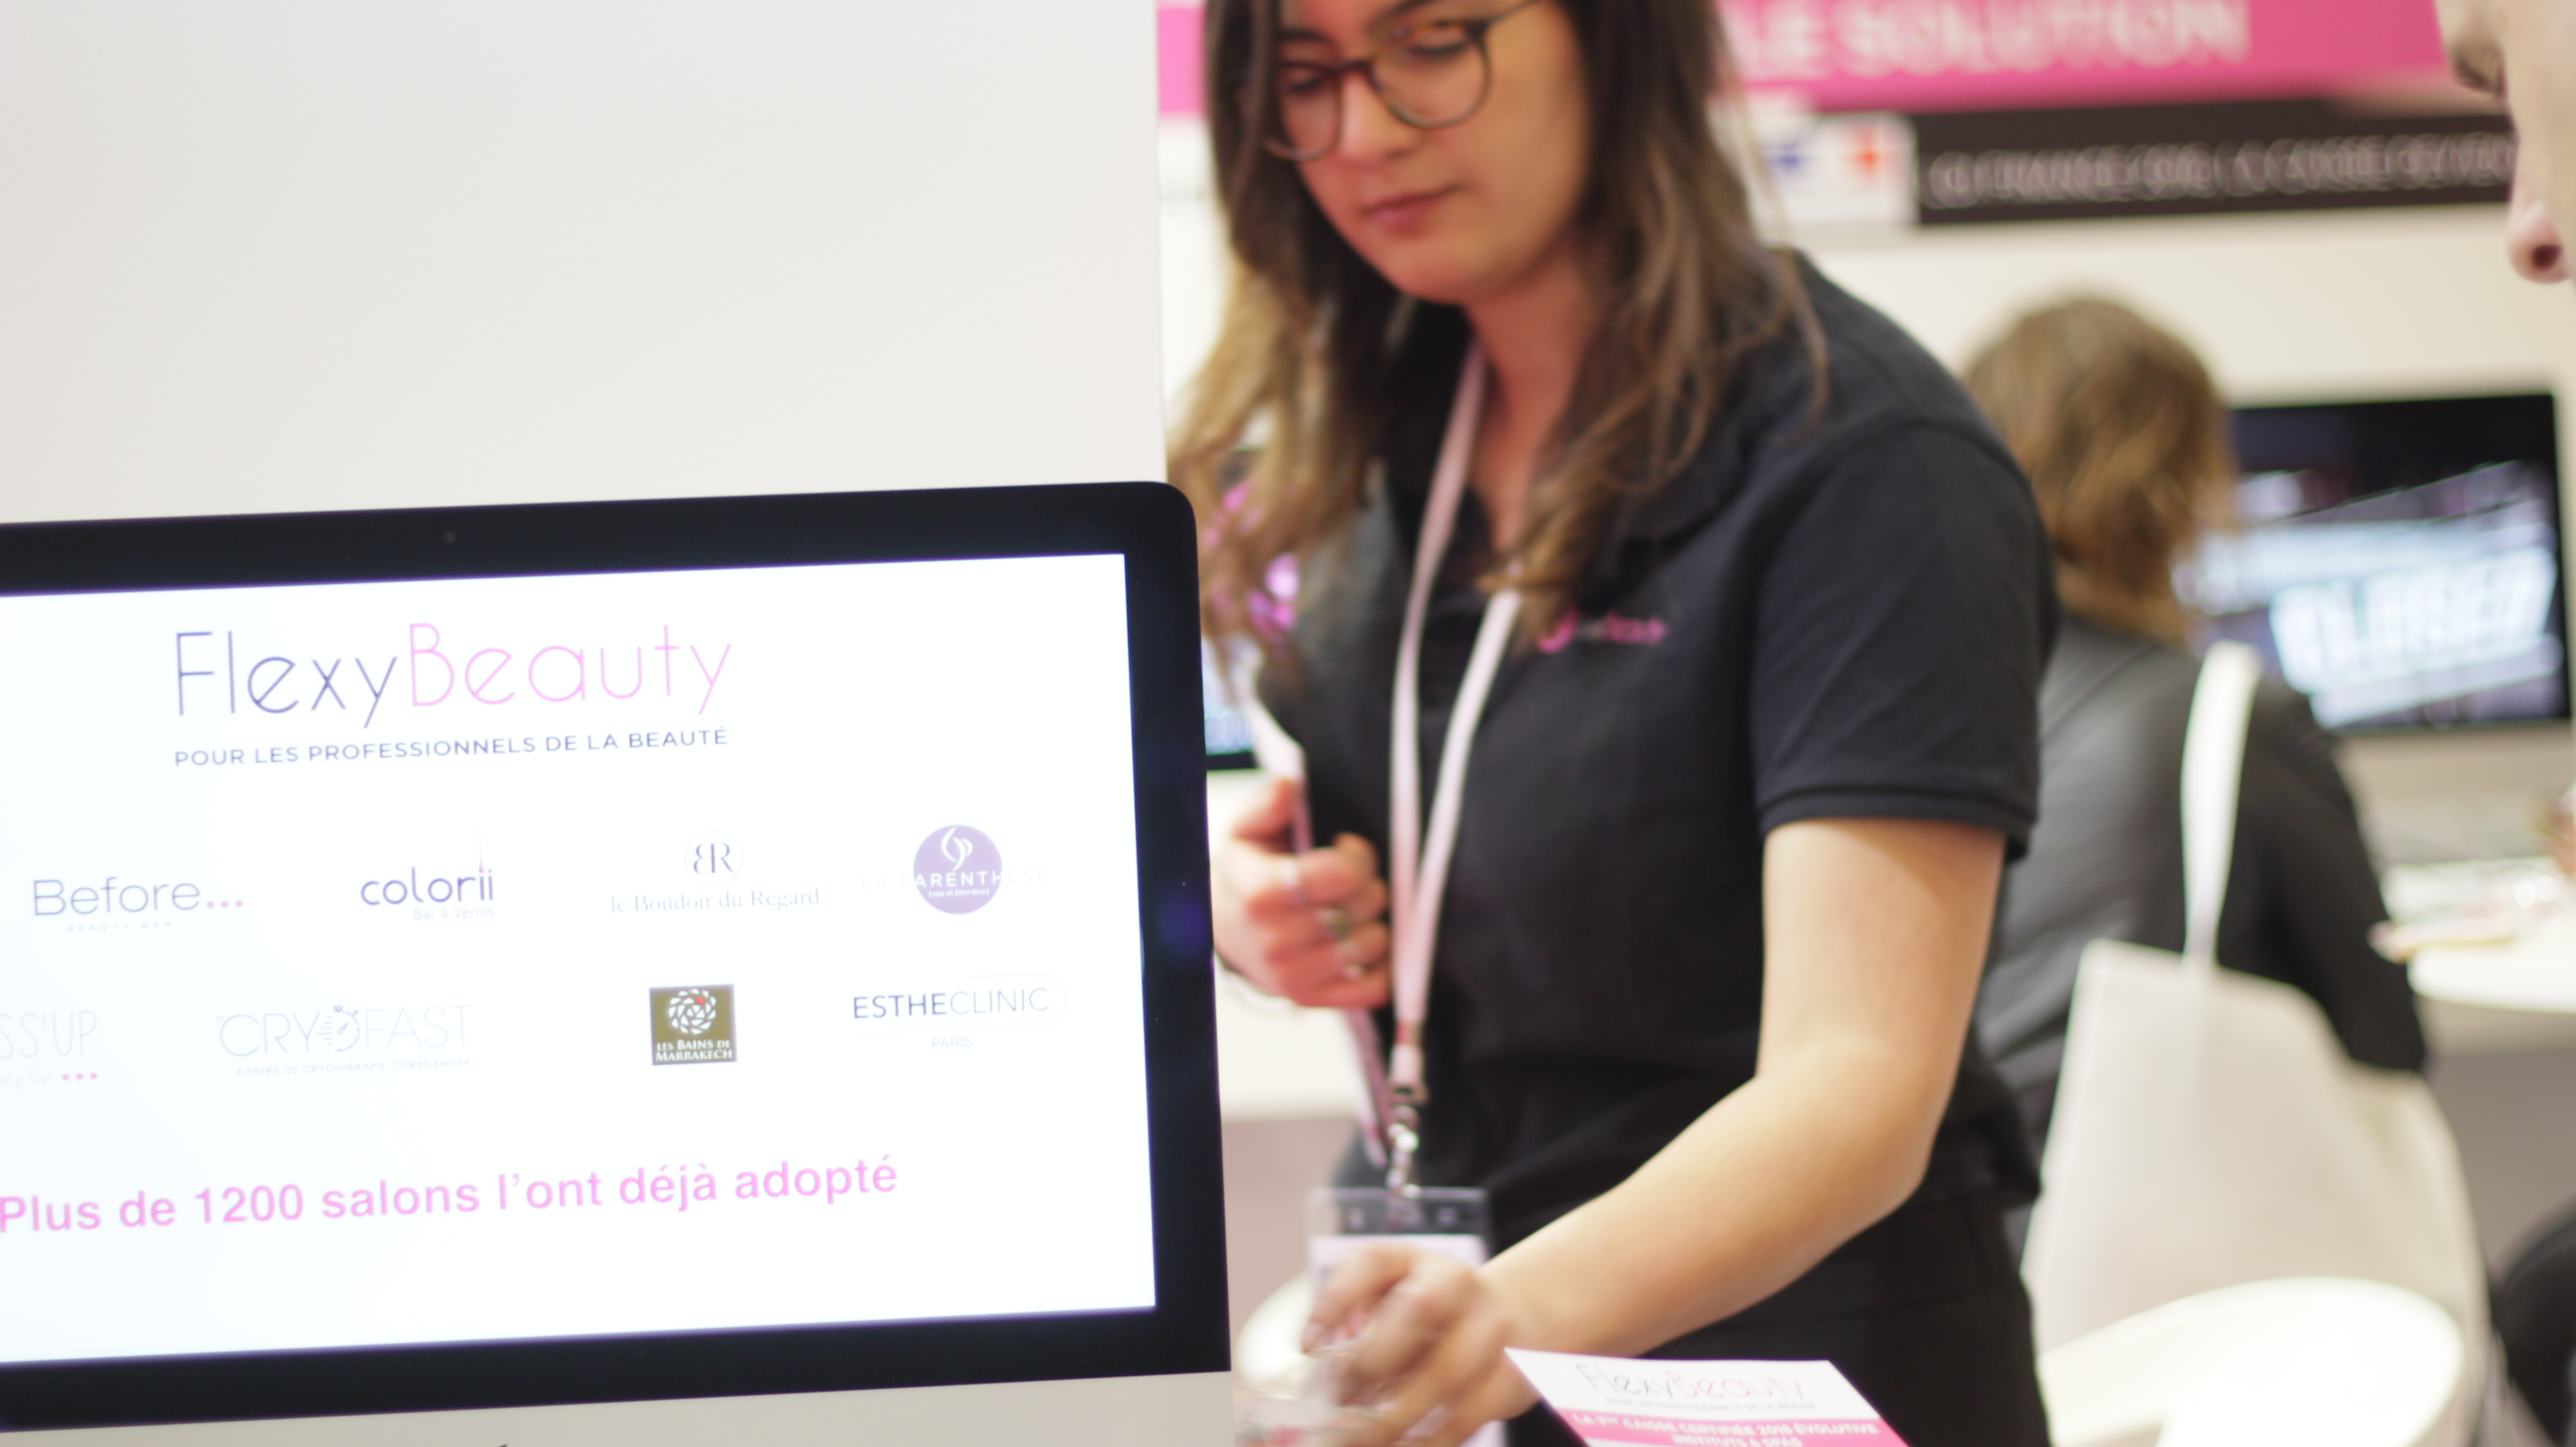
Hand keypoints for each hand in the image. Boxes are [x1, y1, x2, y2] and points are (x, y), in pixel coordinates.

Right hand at [1211, 777, 1391, 1008]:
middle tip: (1348, 880)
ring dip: (1373, 922)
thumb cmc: (1247, 874)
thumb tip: (1289, 786)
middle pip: (1363, 905)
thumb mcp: (1247, 831)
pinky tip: (1355, 941)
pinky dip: (1379, 963)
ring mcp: (1296, 978)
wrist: (1227, 931)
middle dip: (1367, 884)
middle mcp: (1276, 942)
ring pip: (1374, 943)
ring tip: (1349, 911)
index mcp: (1260, 894)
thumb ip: (1268, 804)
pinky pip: (1377, 986)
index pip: (1340, 874)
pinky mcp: (1315, 1001)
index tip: (1344, 848)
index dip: (1356, 856)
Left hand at [1307, 1243, 1538, 1446]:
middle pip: (1419, 1309)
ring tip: (1362, 1436)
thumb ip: (1355, 1326)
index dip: (1335, 1302)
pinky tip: (1403, 1445)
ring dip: (1398, 1414)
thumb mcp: (1386, 1301)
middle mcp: (1453, 1281)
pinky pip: (1471, 1412)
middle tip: (1342, 1400)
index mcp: (1409, 1259)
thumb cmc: (1421, 1316)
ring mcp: (1489, 1323)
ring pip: (1447, 1371)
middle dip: (1373, 1362)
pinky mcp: (1512, 1369)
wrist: (1497, 1315)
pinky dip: (1432, 1440)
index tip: (1308, 1347)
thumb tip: (1319, 1368)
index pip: (1370, 1263)